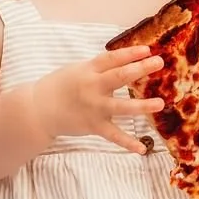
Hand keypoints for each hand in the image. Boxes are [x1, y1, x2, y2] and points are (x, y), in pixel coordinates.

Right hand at [31, 47, 164, 151]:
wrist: (38, 110)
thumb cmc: (61, 86)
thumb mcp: (78, 70)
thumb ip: (100, 68)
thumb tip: (126, 61)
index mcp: (88, 70)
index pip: (112, 59)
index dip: (129, 53)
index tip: (147, 49)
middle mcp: (92, 87)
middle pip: (119, 77)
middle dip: (140, 69)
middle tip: (159, 62)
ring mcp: (94, 108)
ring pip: (121, 107)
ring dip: (141, 106)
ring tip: (160, 103)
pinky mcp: (93, 126)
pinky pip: (113, 135)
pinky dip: (128, 143)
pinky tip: (142, 148)